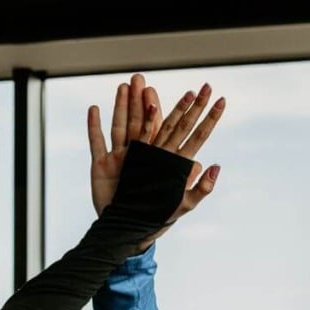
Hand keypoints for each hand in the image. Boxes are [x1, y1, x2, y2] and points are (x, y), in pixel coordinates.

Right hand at [87, 73, 224, 241]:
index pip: (184, 131)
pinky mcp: (103, 167)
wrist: (129, 230)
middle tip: (152, 78)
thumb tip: (215, 165)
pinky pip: (97, 143)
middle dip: (151, 100)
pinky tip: (95, 110)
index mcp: (165, 161)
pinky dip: (94, 128)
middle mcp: (145, 155)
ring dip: (124, 106)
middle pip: (150, 122)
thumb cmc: (157, 217)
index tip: (209, 94)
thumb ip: (200, 188)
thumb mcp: (183, 205)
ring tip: (128, 85)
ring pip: (124, 126)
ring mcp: (123, 158)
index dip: (196, 113)